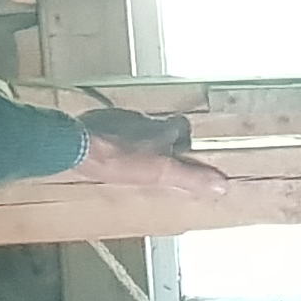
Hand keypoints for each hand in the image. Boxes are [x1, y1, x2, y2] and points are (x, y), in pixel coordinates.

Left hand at [70, 109, 226, 196]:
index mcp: (161, 131)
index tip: (182, 149)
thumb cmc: (120, 161)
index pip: (181, 125)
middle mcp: (142, 119)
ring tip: (127, 156)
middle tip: (153, 157)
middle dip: (157, 138)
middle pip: (157, 125)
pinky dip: (109, 136)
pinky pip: (108, 125)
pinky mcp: (95, 119)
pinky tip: (103, 150)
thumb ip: (191, 177)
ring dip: (133, 137)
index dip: (183, 136)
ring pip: (132, 125)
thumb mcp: (160, 173)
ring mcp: (118, 117)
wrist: (78, 148)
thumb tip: (222, 183)